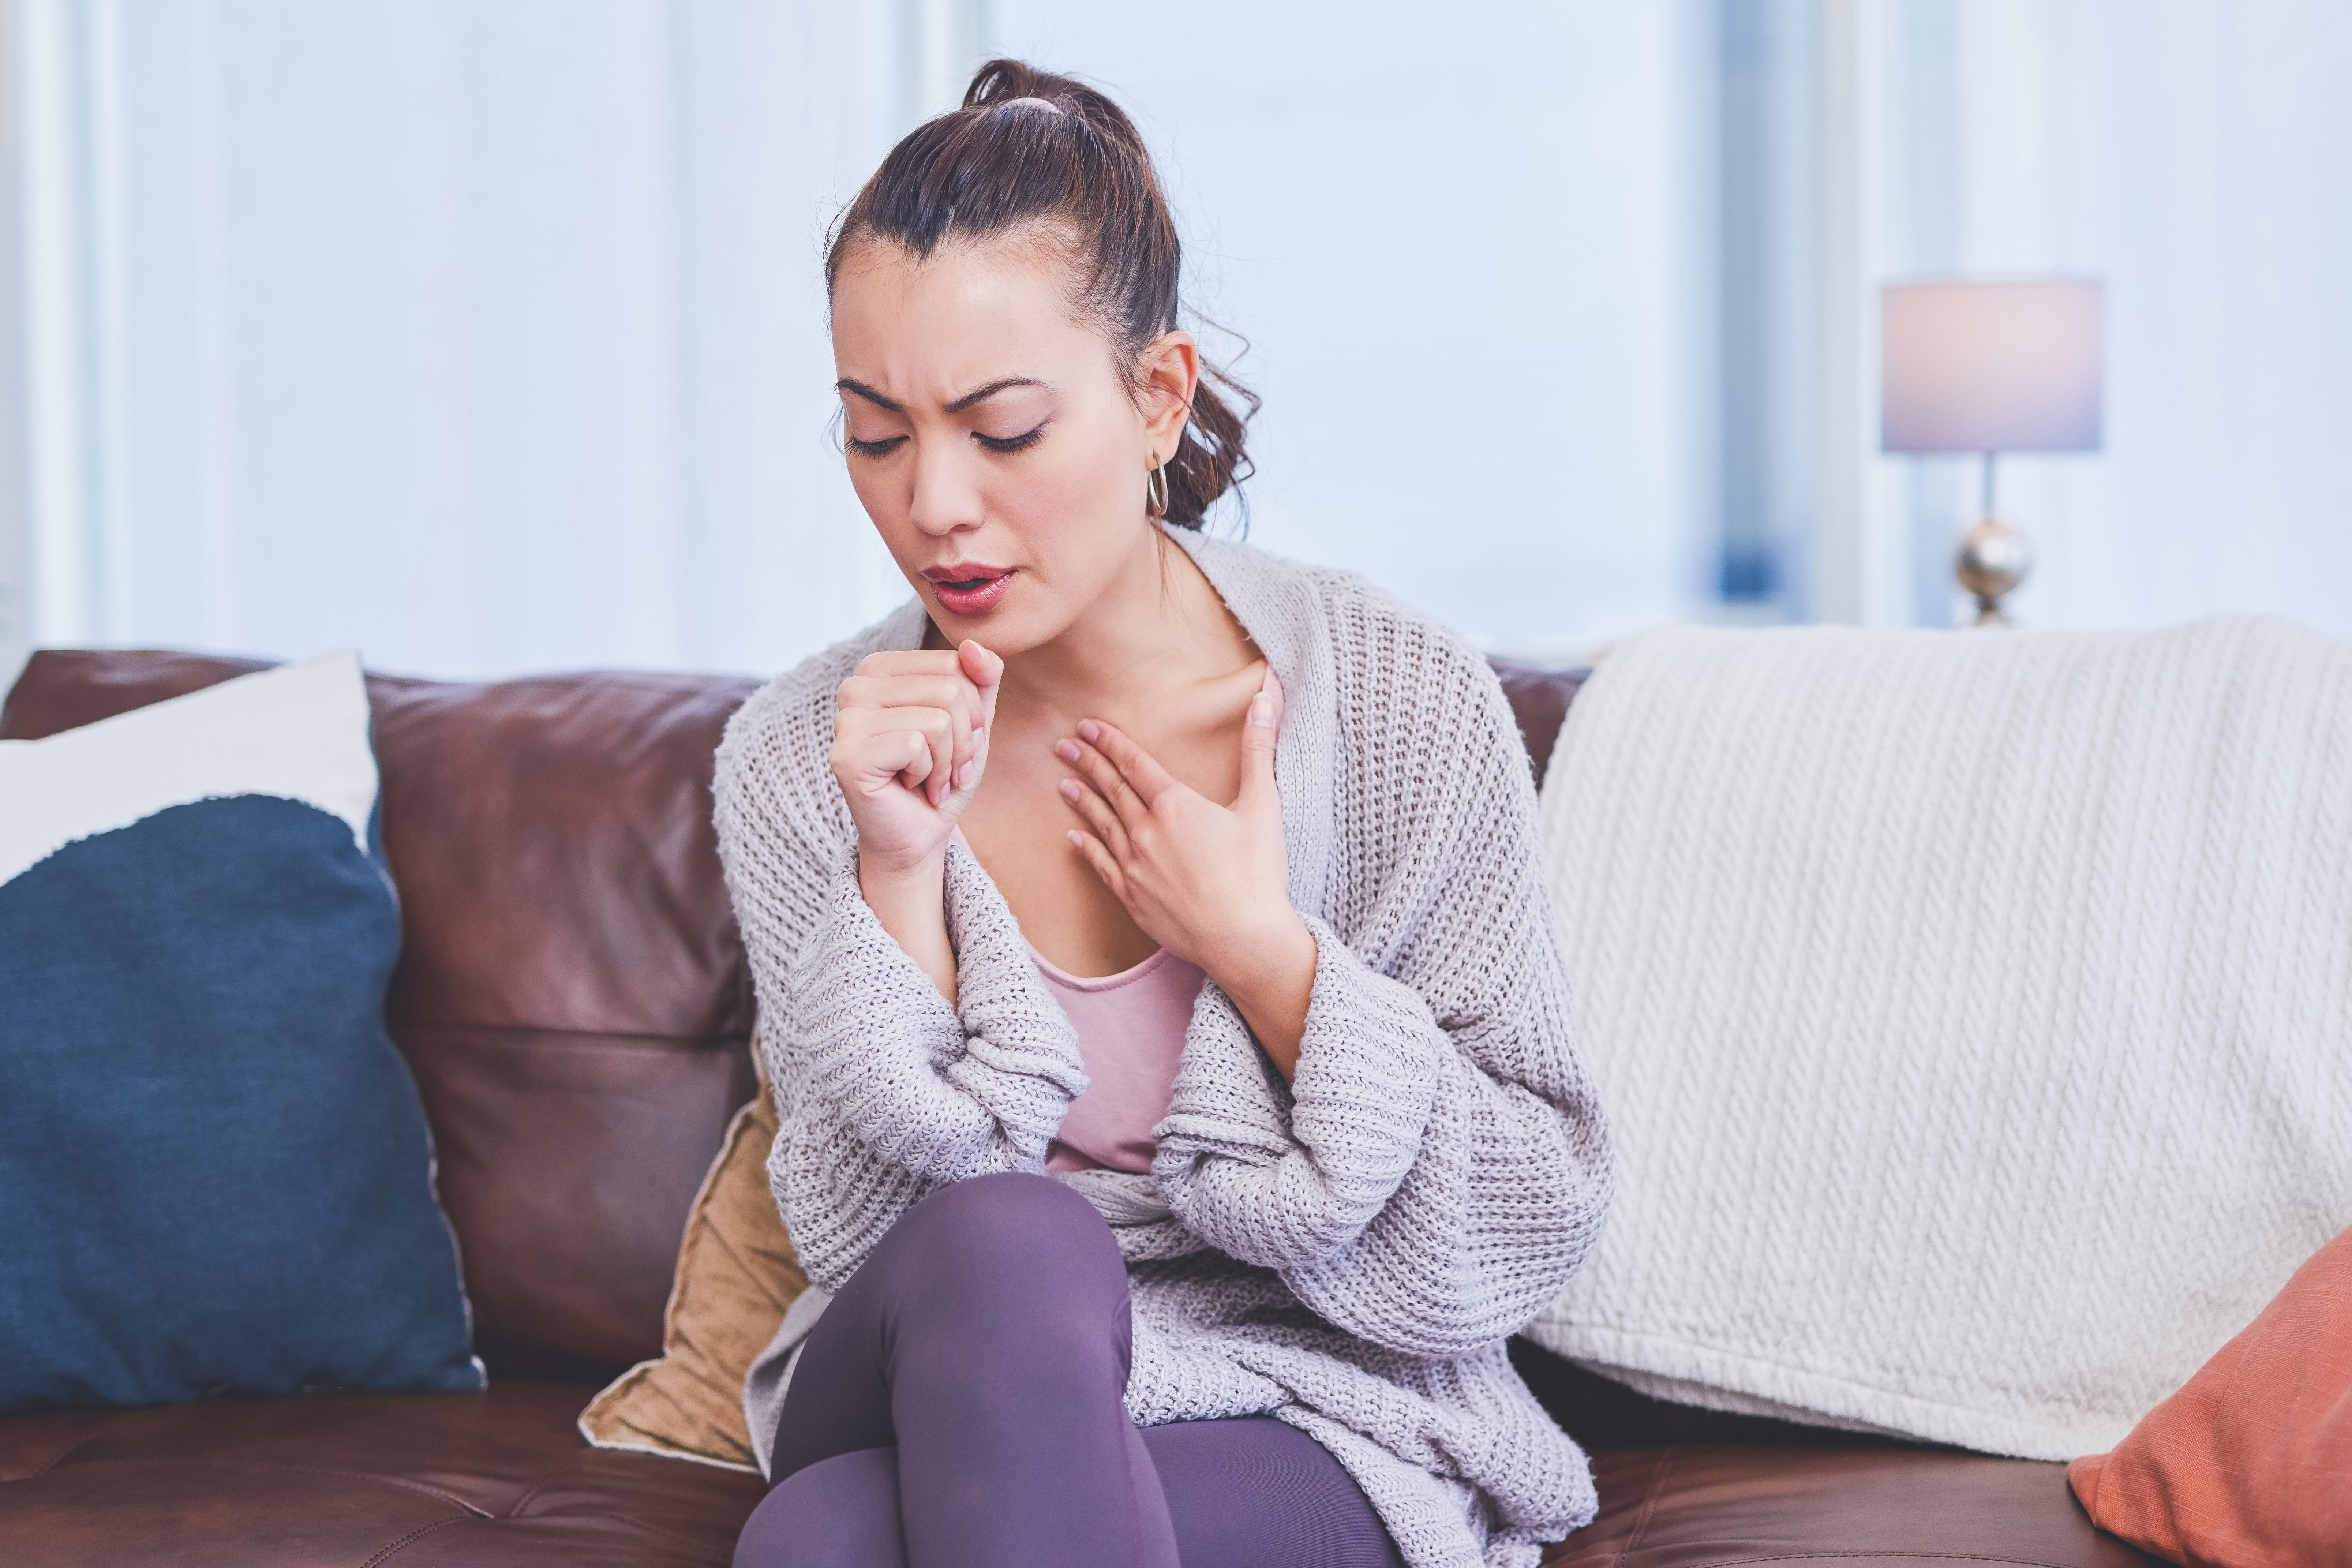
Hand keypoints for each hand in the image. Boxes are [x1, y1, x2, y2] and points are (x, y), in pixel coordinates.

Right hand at [830, 640, 1003, 874]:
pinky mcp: (847, 753)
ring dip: (946, 762)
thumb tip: (973, 645)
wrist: (917, 835)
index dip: (972, 711)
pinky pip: (917, 746)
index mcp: (881, 669)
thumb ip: (981, 679)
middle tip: (943, 768)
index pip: (955, 663)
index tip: (953, 742)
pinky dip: (927, 775)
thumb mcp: (974, 722)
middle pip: (951, 690)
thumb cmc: (941, 776)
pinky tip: (908, 787)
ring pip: (938, 720)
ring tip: (926, 779)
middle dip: (963, 740)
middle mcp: (856, 685)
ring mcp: (846, 719)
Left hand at [1057, 684, 1317, 1072]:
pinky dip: (1087, 848)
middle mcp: (1147, 832)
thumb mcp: (1262, 804)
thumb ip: (1258, 748)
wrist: (1243, 939)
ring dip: (1082, 801)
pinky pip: (1102, 866)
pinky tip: (1074, 838)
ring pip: (1102, 825)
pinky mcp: (1133, 898)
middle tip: (1064, 745)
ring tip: (1064, 784)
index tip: (1089, 726)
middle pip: (1112, 790)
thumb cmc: (1257, 873)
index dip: (1111, 742)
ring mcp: (1135, 867)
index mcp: (1176, 804)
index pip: (1135, 764)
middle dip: (1088, 764)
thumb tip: (1264, 697)